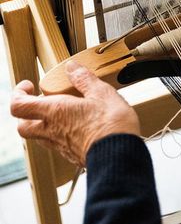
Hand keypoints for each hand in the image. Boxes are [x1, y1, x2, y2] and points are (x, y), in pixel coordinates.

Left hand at [10, 62, 139, 166]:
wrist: (119, 154)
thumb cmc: (110, 124)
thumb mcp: (101, 92)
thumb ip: (84, 79)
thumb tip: (72, 68)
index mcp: (54, 111)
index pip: (19, 106)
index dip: (18, 94)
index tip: (28, 86)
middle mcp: (52, 130)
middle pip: (23, 126)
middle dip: (26, 113)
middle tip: (39, 102)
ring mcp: (61, 146)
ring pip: (39, 136)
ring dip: (42, 124)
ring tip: (59, 114)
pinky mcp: (72, 155)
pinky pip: (57, 145)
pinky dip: (59, 135)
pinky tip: (75, 128)